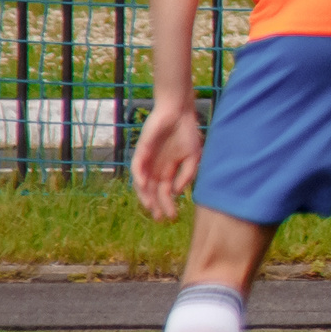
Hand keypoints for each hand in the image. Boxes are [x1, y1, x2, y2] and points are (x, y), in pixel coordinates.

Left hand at [131, 96, 202, 220]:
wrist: (178, 113)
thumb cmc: (187, 133)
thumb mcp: (193, 158)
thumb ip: (187, 175)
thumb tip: (177, 192)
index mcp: (168, 170)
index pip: (165, 192)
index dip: (168, 204)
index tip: (172, 216)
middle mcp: (156, 168)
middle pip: (153, 191)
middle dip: (156, 205)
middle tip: (159, 218)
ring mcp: (147, 161)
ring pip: (142, 183)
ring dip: (144, 195)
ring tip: (150, 207)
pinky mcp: (141, 151)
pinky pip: (136, 167)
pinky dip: (138, 177)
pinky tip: (143, 185)